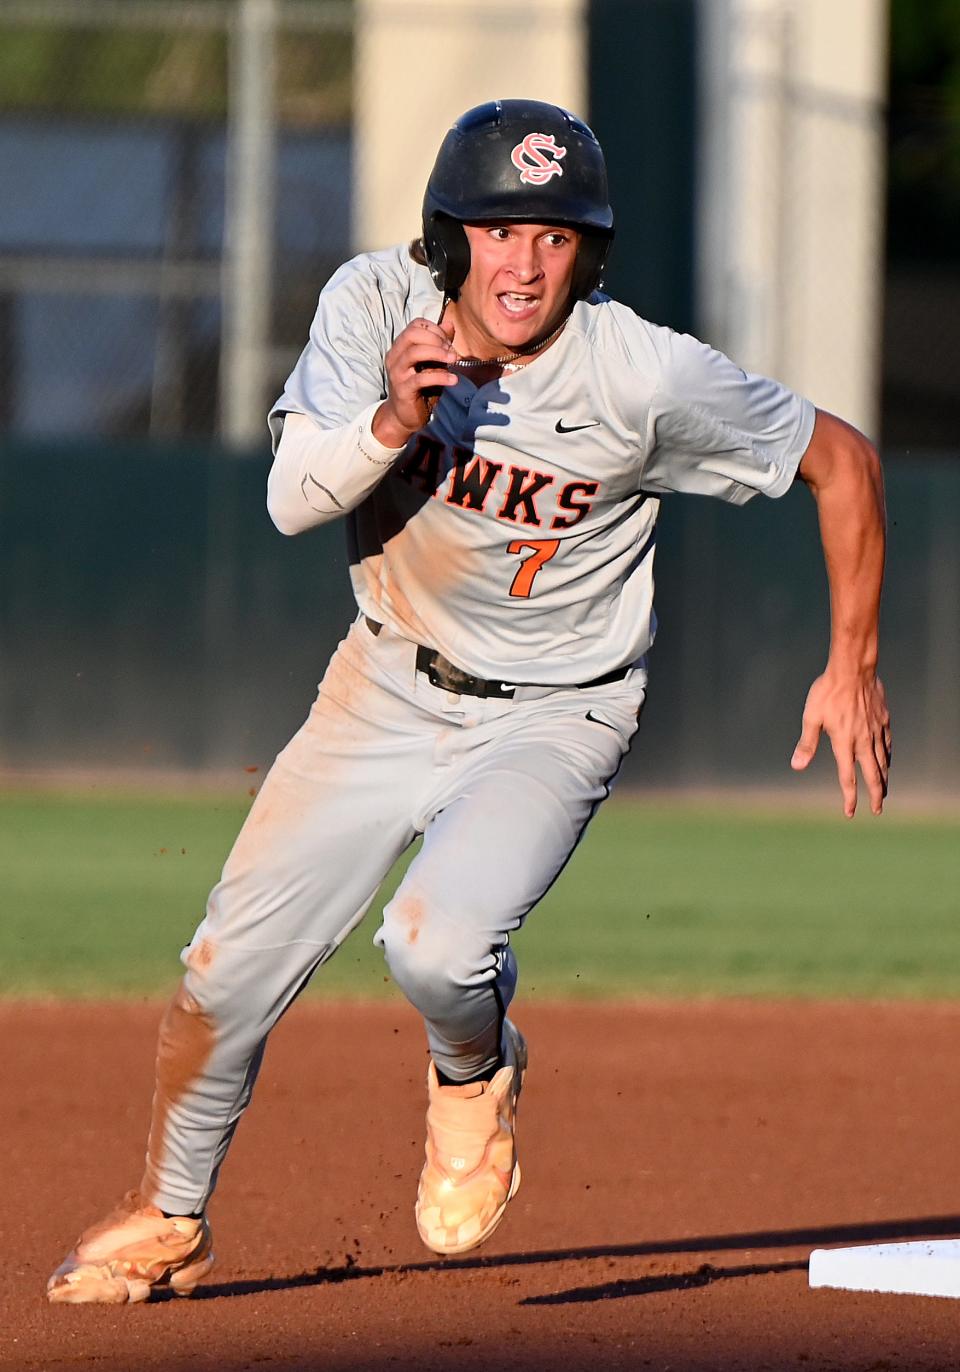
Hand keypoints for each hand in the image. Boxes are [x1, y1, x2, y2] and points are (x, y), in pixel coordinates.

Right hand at [372, 317, 457, 445]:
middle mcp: (395, 356)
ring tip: (454, 360)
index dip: (435, 330)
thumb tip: (449, 324)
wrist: (404, 416)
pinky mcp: (403, 389)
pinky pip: (421, 378)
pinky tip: (453, 379)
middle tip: (452, 352)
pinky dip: (440, 376)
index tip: (449, 343)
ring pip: (415, 352)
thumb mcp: (432, 362)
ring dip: (438, 353)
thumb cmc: (420, 387)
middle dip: (436, 339)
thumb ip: (439, 344)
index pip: (416, 325)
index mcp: (400, 347)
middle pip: (413, 334)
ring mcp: (397, 373)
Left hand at [791, 668, 890, 816]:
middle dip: (876, 795)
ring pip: (884, 761)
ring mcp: (876, 730)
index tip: (850, 812)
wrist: (853, 669)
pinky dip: (888, 756)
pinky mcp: (884, 719)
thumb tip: (797, 766)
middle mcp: (863, 740)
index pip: (848, 778)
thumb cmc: (827, 692)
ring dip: (884, 779)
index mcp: (844, 743)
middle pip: (873, 775)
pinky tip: (888, 760)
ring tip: (884, 791)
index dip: (849, 797)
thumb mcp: (811, 717)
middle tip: (877, 810)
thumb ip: (807, 744)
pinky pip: (888, 743)